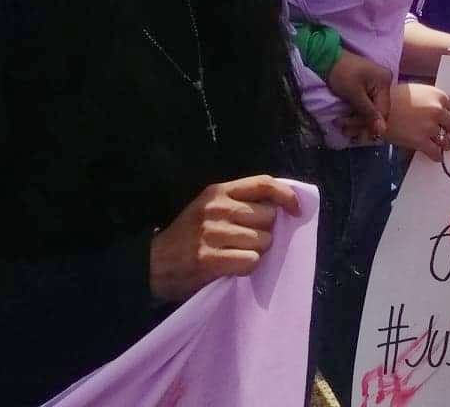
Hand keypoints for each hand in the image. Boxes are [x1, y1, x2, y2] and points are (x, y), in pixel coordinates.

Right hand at [149, 176, 299, 302]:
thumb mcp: (209, 208)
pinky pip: (251, 261)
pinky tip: (230, 267)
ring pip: (262, 241)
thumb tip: (281, 206)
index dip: (287, 195)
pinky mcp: (210, 259)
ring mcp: (213, 233)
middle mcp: (217, 208)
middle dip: (264, 231)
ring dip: (255, 252)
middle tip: (247, 241)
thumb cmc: (187, 236)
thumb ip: (240, 203)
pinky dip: (246, 267)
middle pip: (268, 216)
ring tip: (235, 255)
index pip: (264, 183)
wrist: (153, 263)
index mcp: (219, 191)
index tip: (296, 209)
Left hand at [326, 49, 391, 142]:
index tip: (356, 136)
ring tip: (341, 125)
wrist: (327, 57)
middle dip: (360, 124)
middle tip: (344, 130)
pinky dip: (355, 113)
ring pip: (371, 110)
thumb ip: (368, 112)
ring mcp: (376, 85)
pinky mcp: (368, 87)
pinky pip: (366, 105)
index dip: (371, 125)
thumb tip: (383, 131)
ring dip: (356, 120)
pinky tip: (345, 119)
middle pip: (377, 112)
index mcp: (384, 83)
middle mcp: (384, 83)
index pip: (383, 111)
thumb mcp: (354, 94)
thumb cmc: (341, 73)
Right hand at [386, 82, 449, 160]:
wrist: (378, 107)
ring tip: (448, 147)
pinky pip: (434, 152)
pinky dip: (437, 156)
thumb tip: (441, 108)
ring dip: (447, 145)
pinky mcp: (420, 141)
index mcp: (438, 96)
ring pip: (445, 140)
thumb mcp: (418, 90)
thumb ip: (432, 99)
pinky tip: (437, 157)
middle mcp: (438, 111)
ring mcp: (430, 127)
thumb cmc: (395, 96)